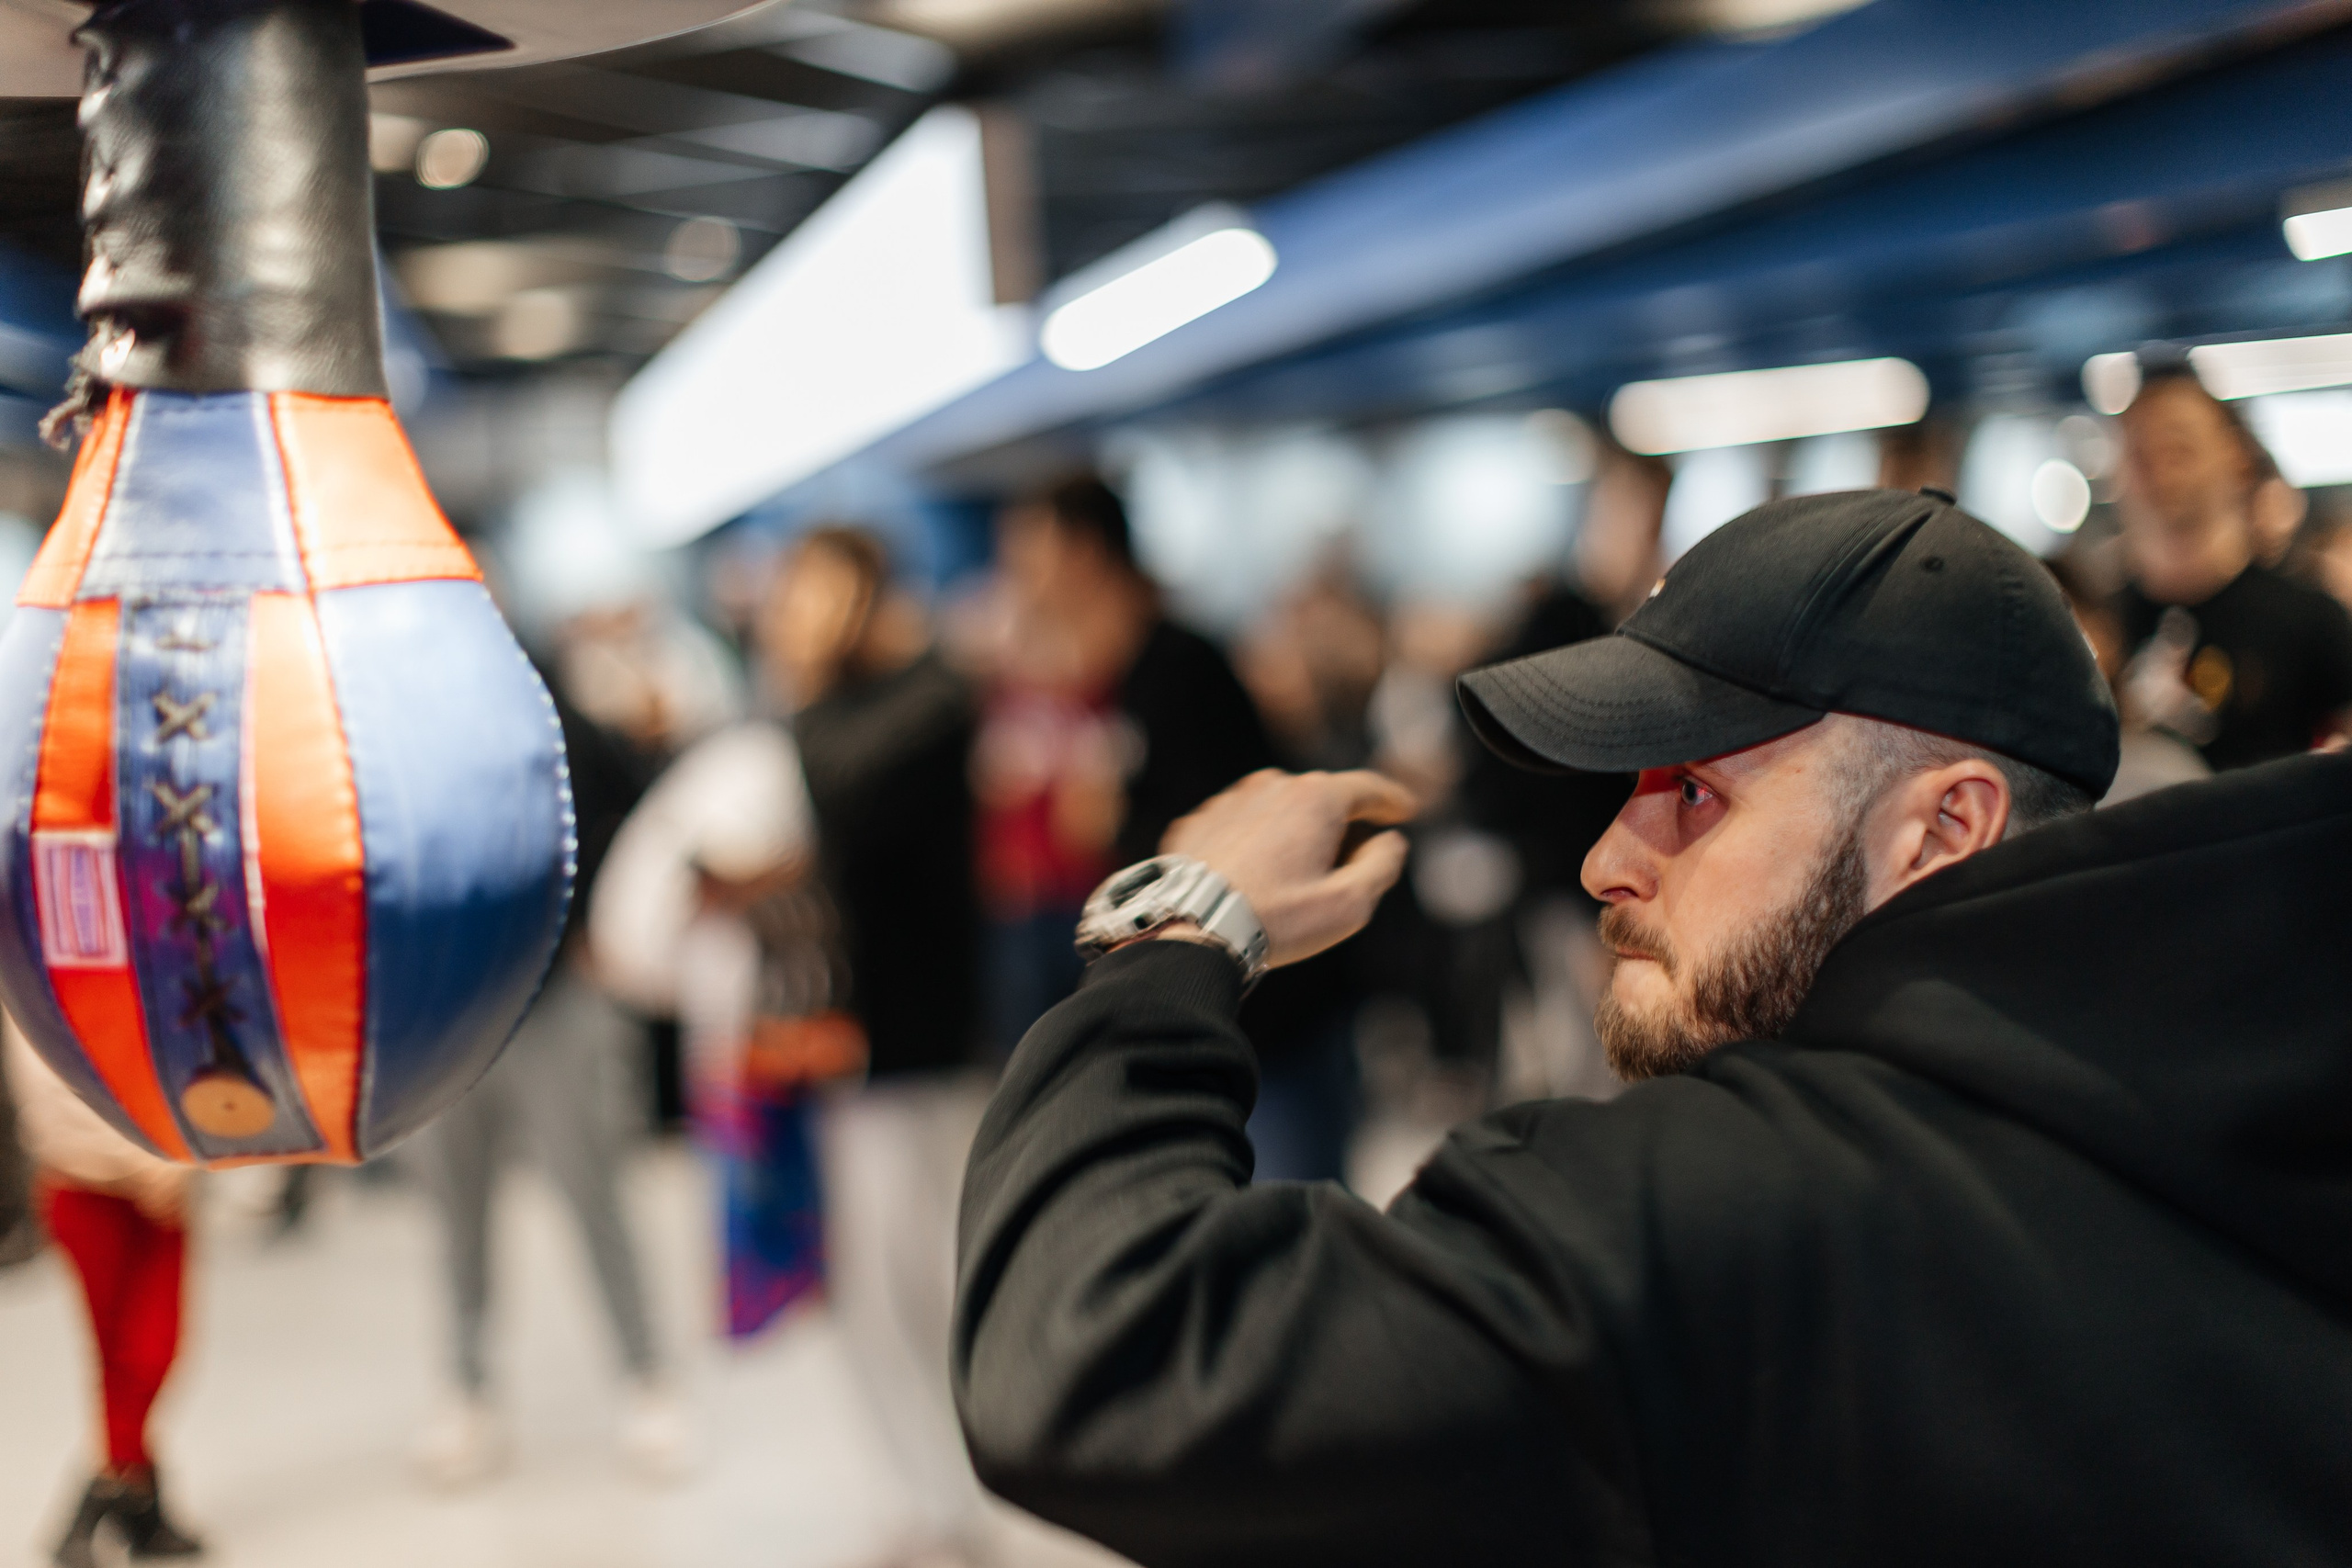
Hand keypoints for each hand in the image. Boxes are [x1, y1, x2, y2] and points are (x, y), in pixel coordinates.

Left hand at [1161, 769, 1416, 968]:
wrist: (1192, 930)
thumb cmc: (1277, 919)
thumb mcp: (1351, 903)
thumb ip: (1382, 864)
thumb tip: (1388, 841)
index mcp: (1315, 797)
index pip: (1367, 788)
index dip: (1391, 799)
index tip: (1403, 809)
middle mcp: (1270, 785)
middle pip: (1320, 801)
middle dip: (1338, 827)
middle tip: (1345, 867)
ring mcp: (1228, 801)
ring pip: (1276, 812)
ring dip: (1292, 835)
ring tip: (1293, 881)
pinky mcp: (1196, 824)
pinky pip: (1238, 828)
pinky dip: (1252, 846)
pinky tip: (1253, 881)